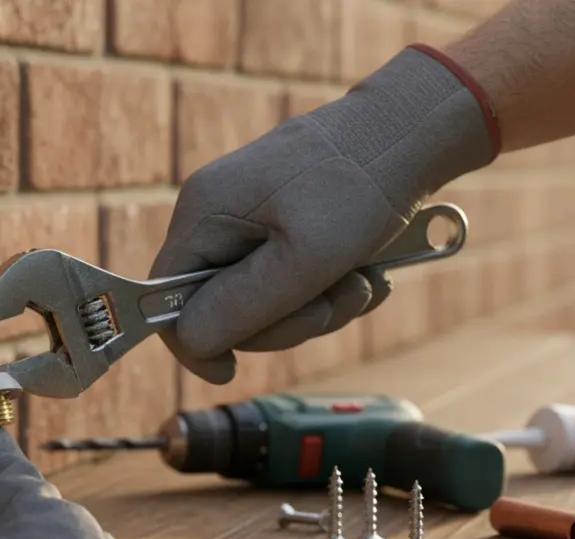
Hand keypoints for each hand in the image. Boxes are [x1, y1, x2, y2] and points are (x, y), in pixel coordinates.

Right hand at [150, 46, 496, 383]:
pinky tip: (364, 273)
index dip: (194, 342)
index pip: (163, 299)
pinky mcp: (281, 226)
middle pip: (220, 308)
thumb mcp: (305, 257)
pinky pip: (289, 284)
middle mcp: (216, 217)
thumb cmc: (359, 185)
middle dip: (284, 321)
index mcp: (204, 215)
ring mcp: (248, 221)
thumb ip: (243, 304)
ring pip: (263, 303)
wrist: (411, 132)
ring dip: (318, 308)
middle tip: (335, 302)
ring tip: (361, 282)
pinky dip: (328, 290)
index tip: (231, 370)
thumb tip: (190, 342)